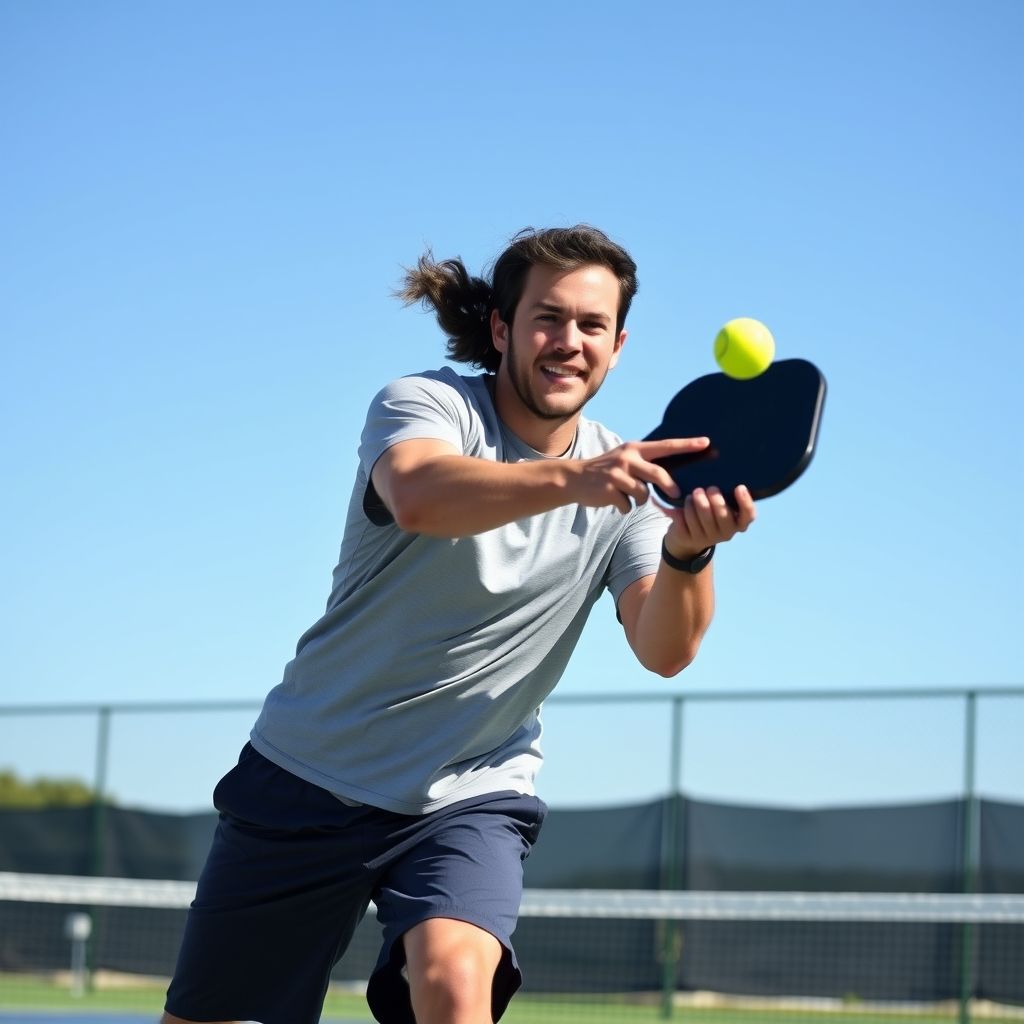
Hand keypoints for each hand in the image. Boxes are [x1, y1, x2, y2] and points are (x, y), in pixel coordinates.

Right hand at [569, 438, 710, 513]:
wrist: (574, 478)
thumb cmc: (606, 470)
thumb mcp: (625, 459)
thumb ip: (645, 464)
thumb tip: (671, 479)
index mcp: (634, 449)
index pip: (665, 446)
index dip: (687, 445)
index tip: (706, 443)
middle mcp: (627, 458)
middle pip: (658, 474)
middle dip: (669, 487)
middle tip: (676, 494)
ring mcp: (617, 474)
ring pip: (643, 494)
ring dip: (639, 500)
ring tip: (628, 497)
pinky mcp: (609, 490)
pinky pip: (628, 505)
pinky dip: (624, 508)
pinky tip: (614, 502)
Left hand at [662, 485, 755, 558]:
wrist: (689, 537)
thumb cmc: (710, 513)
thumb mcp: (721, 506)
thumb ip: (725, 495)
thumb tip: (722, 474)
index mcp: (738, 523)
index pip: (748, 515)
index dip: (745, 502)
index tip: (740, 487)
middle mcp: (725, 533)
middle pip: (722, 515)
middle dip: (714, 499)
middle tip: (708, 488)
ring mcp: (707, 538)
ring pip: (700, 518)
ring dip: (694, 503)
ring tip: (692, 494)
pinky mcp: (689, 539)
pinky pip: (684, 523)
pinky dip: (681, 511)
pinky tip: (681, 506)